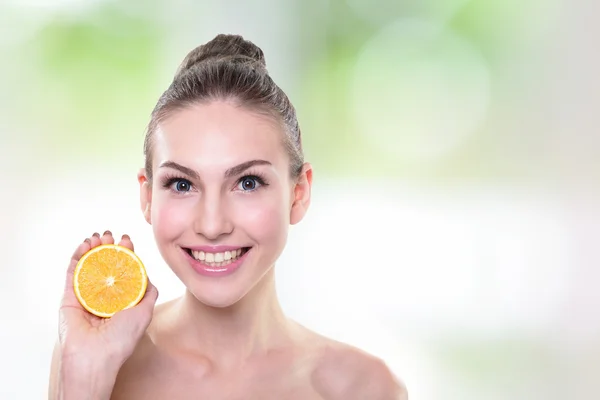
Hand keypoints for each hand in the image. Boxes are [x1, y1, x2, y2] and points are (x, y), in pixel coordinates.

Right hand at [58, 231, 158, 365]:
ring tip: (98, 236)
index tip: (126, 239)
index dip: (124, 253)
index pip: (122, 270)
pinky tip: (84, 245)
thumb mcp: (144, 312)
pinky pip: (72, 273)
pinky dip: (77, 257)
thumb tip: (149, 278)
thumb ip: (148, 293)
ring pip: (88, 265)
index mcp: (120, 299)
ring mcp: (85, 296)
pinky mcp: (69, 298)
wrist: (95, 355)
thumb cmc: (122, 338)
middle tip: (110, 234)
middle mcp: (103, 296)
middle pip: (104, 265)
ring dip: (92, 248)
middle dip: (107, 247)